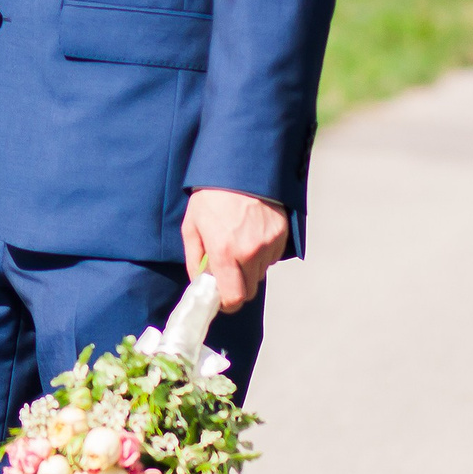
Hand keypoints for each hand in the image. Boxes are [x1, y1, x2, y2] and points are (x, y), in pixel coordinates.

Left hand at [181, 188, 287, 311]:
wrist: (239, 170)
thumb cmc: (210, 197)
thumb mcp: (191, 227)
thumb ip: (194, 259)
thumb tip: (199, 281)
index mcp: (225, 252)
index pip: (235, 297)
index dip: (228, 303)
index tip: (222, 298)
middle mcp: (250, 252)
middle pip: (249, 290)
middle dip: (237, 286)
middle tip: (227, 271)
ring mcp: (269, 244)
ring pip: (260, 273)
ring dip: (249, 269)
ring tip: (238, 245)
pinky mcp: (281, 235)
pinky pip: (272, 257)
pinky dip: (262, 254)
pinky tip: (250, 235)